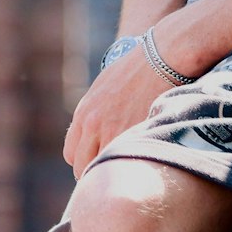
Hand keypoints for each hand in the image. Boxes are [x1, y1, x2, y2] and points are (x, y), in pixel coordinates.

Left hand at [62, 41, 182, 177]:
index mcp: (83, 114)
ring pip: (104, 169)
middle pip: (82, 167)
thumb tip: (92, 141)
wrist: (160, 59)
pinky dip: (131, 165)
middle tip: (112, 171)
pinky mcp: (136, 134)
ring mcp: (114, 131)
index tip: (97, 163)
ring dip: (113, 172)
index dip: (84, 161)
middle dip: (95, 172)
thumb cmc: (134, 72)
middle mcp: (93, 124)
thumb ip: (93, 116)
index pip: (71, 155)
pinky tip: (140, 160)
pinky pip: (126, 162)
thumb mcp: (102, 91)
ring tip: (126, 168)